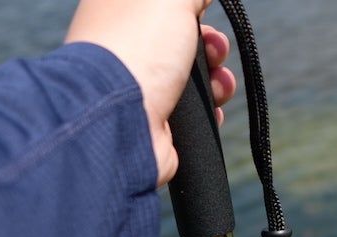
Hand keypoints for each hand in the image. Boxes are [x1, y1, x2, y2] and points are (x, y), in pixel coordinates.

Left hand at [65, 0, 237, 186]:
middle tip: (216, 49)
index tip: (201, 8)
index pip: (158, 5)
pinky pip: (191, 117)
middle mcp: (124, 50)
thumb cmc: (138, 48)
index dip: (187, 6)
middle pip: (181, 41)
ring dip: (216, 80)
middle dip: (211, 44)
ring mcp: (137, 91)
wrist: (120, 122)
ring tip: (219, 86)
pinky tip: (213, 110)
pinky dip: (208, 113)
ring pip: (191, 81)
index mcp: (117, 12)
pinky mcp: (152, 125)